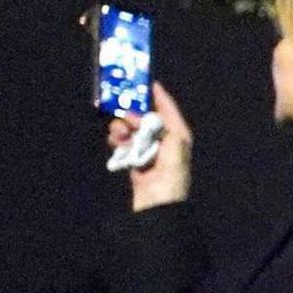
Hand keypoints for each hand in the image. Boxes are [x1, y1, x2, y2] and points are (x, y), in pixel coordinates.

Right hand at [114, 84, 194, 211]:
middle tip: (122, 115)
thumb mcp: (174, 152)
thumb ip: (161, 131)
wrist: (157, 208)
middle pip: (146, 120)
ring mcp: (149, 152)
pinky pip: (124, 144)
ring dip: (123, 129)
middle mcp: (165, 143)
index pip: (169, 112)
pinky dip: (118, 141)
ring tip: (118, 135)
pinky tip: (114, 143)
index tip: (149, 83)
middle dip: (133, 115)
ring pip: (132, 131)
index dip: (161, 97)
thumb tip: (142, 117)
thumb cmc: (170, 182)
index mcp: (178, 139)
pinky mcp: (135, 162)